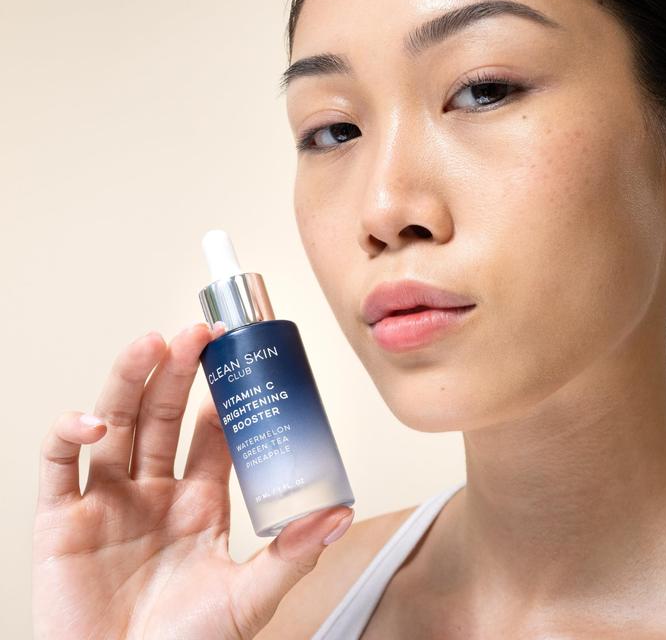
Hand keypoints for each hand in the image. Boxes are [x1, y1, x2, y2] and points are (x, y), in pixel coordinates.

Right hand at [32, 323, 353, 639]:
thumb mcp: (247, 599)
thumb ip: (290, 556)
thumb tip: (339, 513)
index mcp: (200, 502)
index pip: (212, 432)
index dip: (223, 393)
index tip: (239, 356)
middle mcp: (154, 492)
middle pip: (162, 415)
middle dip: (179, 371)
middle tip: (199, 333)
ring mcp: (109, 502)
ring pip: (116, 424)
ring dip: (130, 380)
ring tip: (152, 343)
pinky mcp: (62, 523)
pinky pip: (59, 466)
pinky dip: (69, 434)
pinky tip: (92, 420)